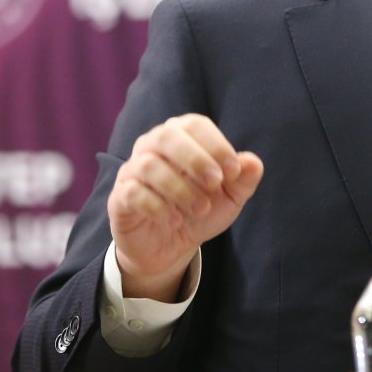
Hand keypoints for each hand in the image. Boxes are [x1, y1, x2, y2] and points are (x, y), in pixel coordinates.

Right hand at [108, 113, 263, 300]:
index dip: (216, 145)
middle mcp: (152, 146)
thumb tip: (251, 162)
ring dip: (180, 188)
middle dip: (195, 159)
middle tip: (216, 183)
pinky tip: (175, 221)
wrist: (171, 246)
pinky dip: (157, 206)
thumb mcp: (230, 197)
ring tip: (200, 209)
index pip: (194, 125)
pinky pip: (132, 193)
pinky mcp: (120, 198)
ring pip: (149, 165)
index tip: (233, 172)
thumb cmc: (201, 209)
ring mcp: (132, 170)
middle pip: (167, 136)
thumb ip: (243, 179)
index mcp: (181, 136)